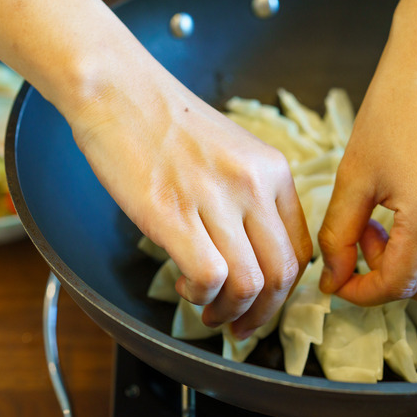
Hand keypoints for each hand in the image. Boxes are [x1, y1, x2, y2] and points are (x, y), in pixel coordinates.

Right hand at [66, 47, 311, 338]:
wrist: (117, 90)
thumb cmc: (164, 120)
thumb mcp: (229, 151)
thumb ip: (249, 195)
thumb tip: (247, 248)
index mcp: (272, 171)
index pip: (299, 249)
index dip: (282, 289)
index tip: (262, 303)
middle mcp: (254, 185)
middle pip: (282, 274)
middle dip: (263, 314)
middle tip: (240, 326)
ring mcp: (216, 199)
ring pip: (250, 283)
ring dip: (232, 313)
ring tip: (210, 312)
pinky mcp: (174, 213)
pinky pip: (211, 276)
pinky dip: (202, 295)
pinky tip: (187, 287)